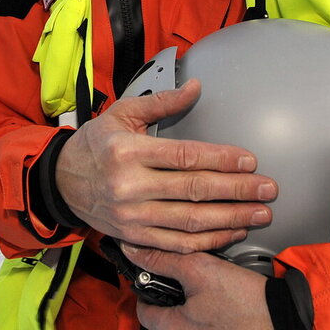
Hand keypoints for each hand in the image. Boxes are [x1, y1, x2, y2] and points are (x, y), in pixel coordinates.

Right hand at [55, 79, 276, 253]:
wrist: (61, 183)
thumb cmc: (94, 145)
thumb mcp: (121, 114)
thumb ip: (161, 103)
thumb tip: (196, 87)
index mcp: (128, 152)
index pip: (185, 156)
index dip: (222, 159)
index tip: (251, 160)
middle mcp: (130, 186)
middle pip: (194, 190)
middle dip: (238, 190)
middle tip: (268, 189)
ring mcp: (132, 216)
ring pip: (191, 221)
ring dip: (231, 218)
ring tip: (260, 213)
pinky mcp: (134, 236)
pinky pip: (178, 243)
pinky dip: (209, 240)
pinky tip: (232, 232)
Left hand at [123, 244, 290, 329]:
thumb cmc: (251, 307)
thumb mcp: (202, 270)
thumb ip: (164, 259)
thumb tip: (135, 251)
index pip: (144, 310)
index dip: (152, 287)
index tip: (164, 276)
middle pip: (172, 322)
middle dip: (184, 302)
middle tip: (205, 282)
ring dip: (206, 316)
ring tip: (228, 298)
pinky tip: (242, 315)